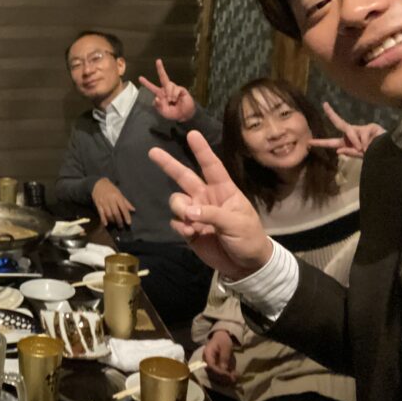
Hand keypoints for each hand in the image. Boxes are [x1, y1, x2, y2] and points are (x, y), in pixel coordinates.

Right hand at [91, 178, 134, 226]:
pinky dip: (103, 219)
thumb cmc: (110, 189)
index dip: (126, 216)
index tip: (129, 223)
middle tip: (121, 226)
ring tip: (115, 224)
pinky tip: (106, 224)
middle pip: (116, 213)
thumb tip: (133, 210)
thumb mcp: (119, 193)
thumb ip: (126, 202)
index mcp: (117, 196)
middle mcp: (111, 200)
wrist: (98, 184)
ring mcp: (104, 202)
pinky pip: (101, 213)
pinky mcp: (98, 204)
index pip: (123, 208)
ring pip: (108, 214)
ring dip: (112, 221)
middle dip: (119, 221)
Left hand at [138, 59, 195, 121]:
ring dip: (169, 93)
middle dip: (160, 69)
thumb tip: (156, 98)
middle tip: (158, 61)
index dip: (146, 83)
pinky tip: (175, 99)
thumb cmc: (173, 113)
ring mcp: (174, 88)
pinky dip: (174, 95)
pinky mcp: (181, 89)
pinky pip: (176, 89)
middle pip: (163, 77)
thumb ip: (158, 106)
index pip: (152, 87)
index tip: (140, 78)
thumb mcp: (163, 112)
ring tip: (171, 100)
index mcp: (160, 94)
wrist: (184, 114)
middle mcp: (167, 89)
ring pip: (169, 85)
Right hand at [148, 131, 272, 278]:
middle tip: (152, 152)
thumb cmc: (249, 238)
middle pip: (184, 177)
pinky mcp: (189, 229)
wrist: (246, 266)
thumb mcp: (236, 224)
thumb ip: (212, 214)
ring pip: (177, 201)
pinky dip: (179, 226)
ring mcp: (196, 213)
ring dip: (179, 209)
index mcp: (223, 190)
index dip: (201, 150)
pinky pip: (175, 221)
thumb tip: (188, 211)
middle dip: (168, 164)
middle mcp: (206, 197)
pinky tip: (190, 233)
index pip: (211, 166)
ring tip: (191, 223)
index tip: (192, 134)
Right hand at [203, 331, 238, 384]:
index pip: (210, 366)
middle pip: (212, 372)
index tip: (227, 375)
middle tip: (233, 378)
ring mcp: (210, 364)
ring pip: (216, 374)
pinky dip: (227, 375)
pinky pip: (219, 373)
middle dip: (223, 376)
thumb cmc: (223, 341)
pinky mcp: (214, 366)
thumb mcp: (226, 347)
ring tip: (235, 378)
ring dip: (226, 377)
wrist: (221, 337)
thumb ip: (224, 358)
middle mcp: (206, 360)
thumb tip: (223, 370)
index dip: (218, 371)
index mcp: (207, 354)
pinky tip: (234, 376)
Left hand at [308, 102, 384, 157]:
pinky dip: (365, 142)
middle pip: (339, 123)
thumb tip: (337, 151)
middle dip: (331, 113)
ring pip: (351, 132)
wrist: (389, 152)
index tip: (309, 142)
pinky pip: (363, 134)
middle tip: (324, 104)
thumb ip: (350, 153)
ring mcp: (361, 129)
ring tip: (363, 150)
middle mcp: (351, 134)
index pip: (330, 143)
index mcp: (346, 143)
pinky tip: (371, 146)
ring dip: (356, 142)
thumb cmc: (374, 155)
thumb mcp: (360, 156)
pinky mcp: (370, 127)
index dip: (320, 143)